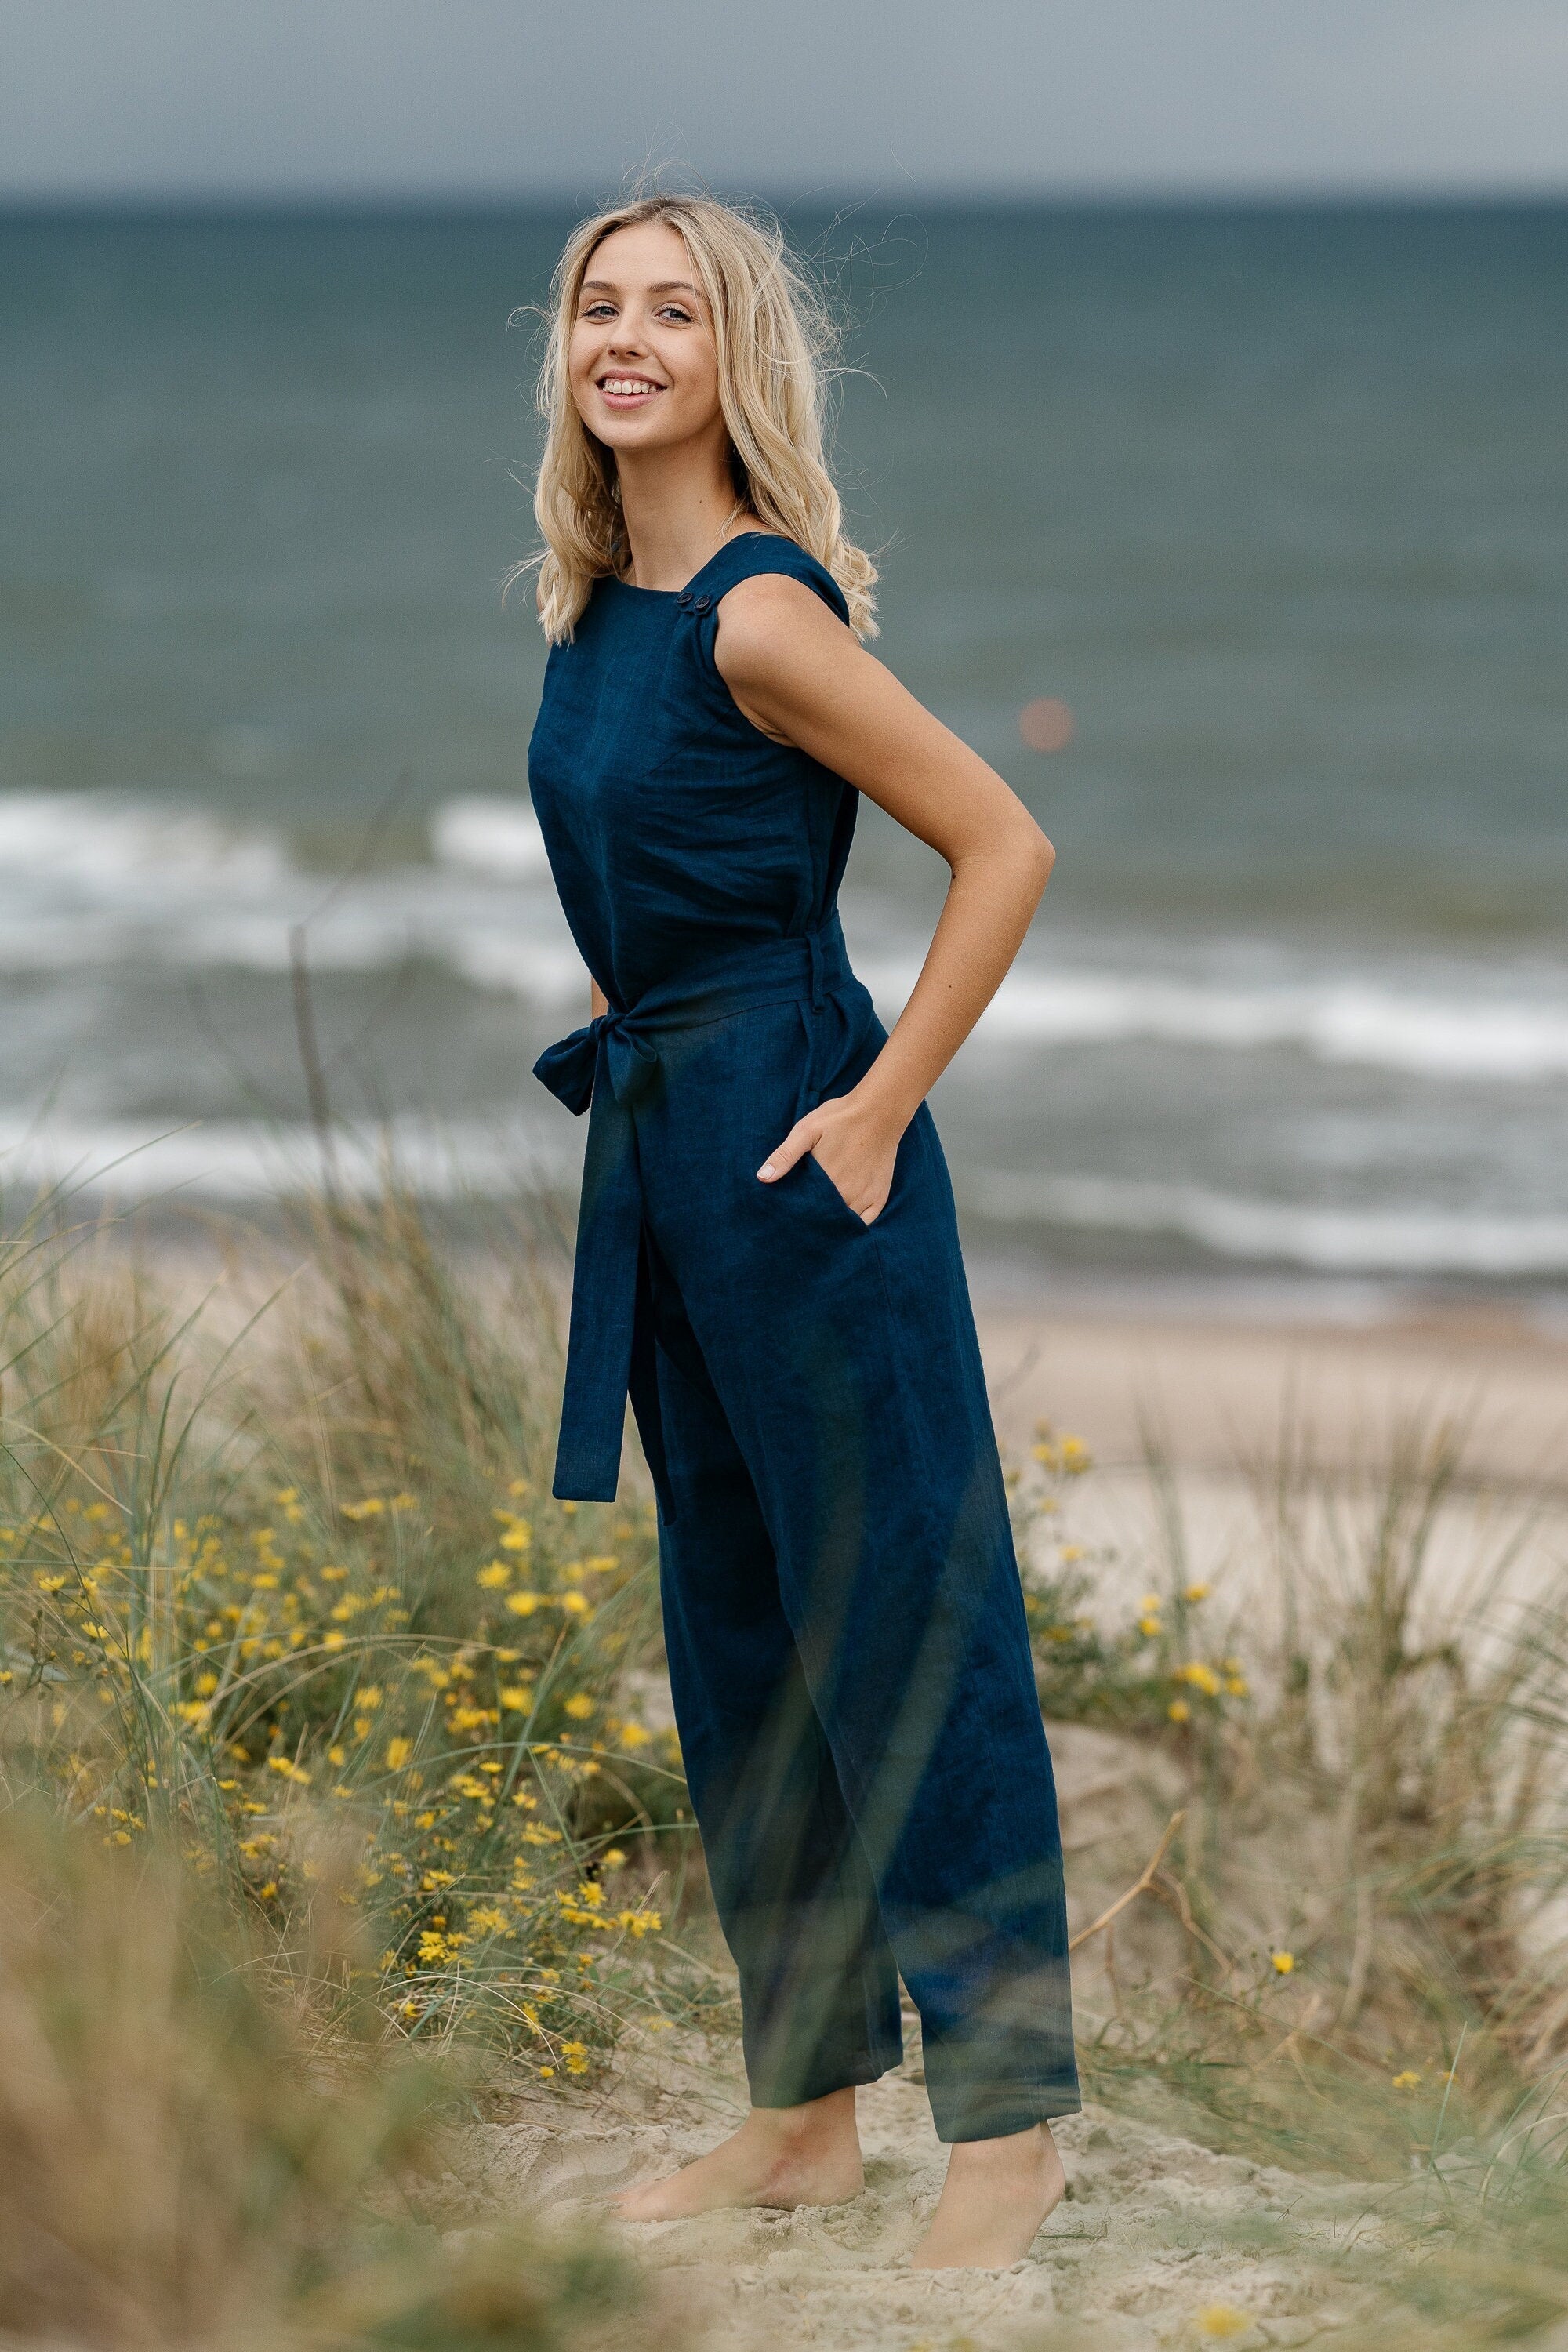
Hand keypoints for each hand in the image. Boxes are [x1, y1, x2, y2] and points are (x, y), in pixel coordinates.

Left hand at [757, 1089, 907, 1225]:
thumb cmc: (840, 1118)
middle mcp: (846, 1195)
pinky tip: (843, 1220)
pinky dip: (854, 1224)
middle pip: (823, 1220)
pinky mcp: (879, 1197)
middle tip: (801, 1217)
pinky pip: (865, 1223)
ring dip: (831, 1224)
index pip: (804, 1211)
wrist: (879, 1111)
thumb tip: (762, 1178)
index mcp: (825, 1182)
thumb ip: (785, 1155)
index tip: (787, 1213)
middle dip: (811, 1220)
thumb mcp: (806, 1131)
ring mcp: (865, 1198)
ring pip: (843, 1223)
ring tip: (819, 1219)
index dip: (795, 1213)